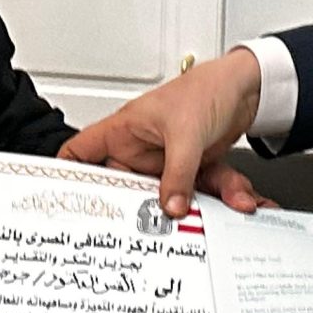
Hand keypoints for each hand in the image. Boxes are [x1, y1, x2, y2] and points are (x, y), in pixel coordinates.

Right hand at [63, 50, 268, 217]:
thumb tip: (171, 207)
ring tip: (218, 204)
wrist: (246, 87)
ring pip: (171, 195)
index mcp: (124, 131)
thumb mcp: (186, 134)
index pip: (80, 153)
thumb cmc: (206, 89)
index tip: (67, 205)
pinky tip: (238, 197)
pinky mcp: (191, 168)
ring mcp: (166, 161)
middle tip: (156, 225)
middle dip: (147, 209)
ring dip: (200, 203)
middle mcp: (141, 148)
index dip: (67, 177)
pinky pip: (199, 191)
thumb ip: (178, 175)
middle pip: (129, 189)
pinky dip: (221, 194)